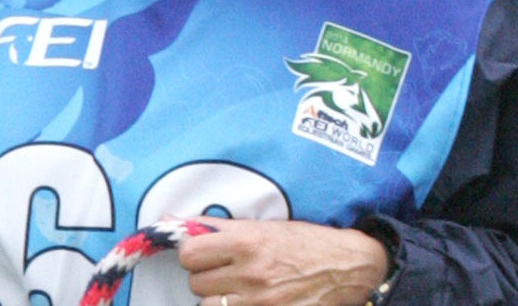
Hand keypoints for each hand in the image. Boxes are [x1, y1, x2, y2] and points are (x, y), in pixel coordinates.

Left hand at [179, 216, 389, 305]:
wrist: (348, 266)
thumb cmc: (300, 242)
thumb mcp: (258, 226)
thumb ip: (212, 226)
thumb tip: (169, 219)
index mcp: (245, 242)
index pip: (188, 254)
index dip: (193, 254)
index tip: (204, 254)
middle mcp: (251, 273)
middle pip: (196, 283)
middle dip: (206, 276)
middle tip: (225, 271)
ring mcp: (261, 301)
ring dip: (216, 299)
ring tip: (235, 289)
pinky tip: (247, 301)